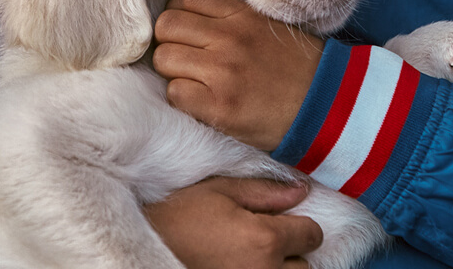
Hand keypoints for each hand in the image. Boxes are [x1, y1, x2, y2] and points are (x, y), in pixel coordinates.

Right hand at [145, 177, 322, 268]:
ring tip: (250, 256)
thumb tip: (301, 192)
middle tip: (262, 240)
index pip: (312, 235)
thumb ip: (264, 192)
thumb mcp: (219, 191)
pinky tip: (239, 265)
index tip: (284, 222)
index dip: (301, 225)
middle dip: (290, 251)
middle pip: (304, 265)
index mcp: (264, 239)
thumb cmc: (177, 216)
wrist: (140, 244)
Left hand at [154, 0, 323, 150]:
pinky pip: (174, 93)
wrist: (330, 108)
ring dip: (173, 71)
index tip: (190, 30)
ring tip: (194, 81)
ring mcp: (223, 72)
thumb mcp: (271, 27)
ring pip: (164, 58)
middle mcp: (230, 37)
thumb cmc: (301, 69)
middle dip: (171, 42)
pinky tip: (202, 101)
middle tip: (187, 58)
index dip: (181, 13)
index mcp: (243, 15)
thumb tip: (193, 16)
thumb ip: (234, 17)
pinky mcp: (219, 106)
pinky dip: (183, 98)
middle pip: (167, 25)